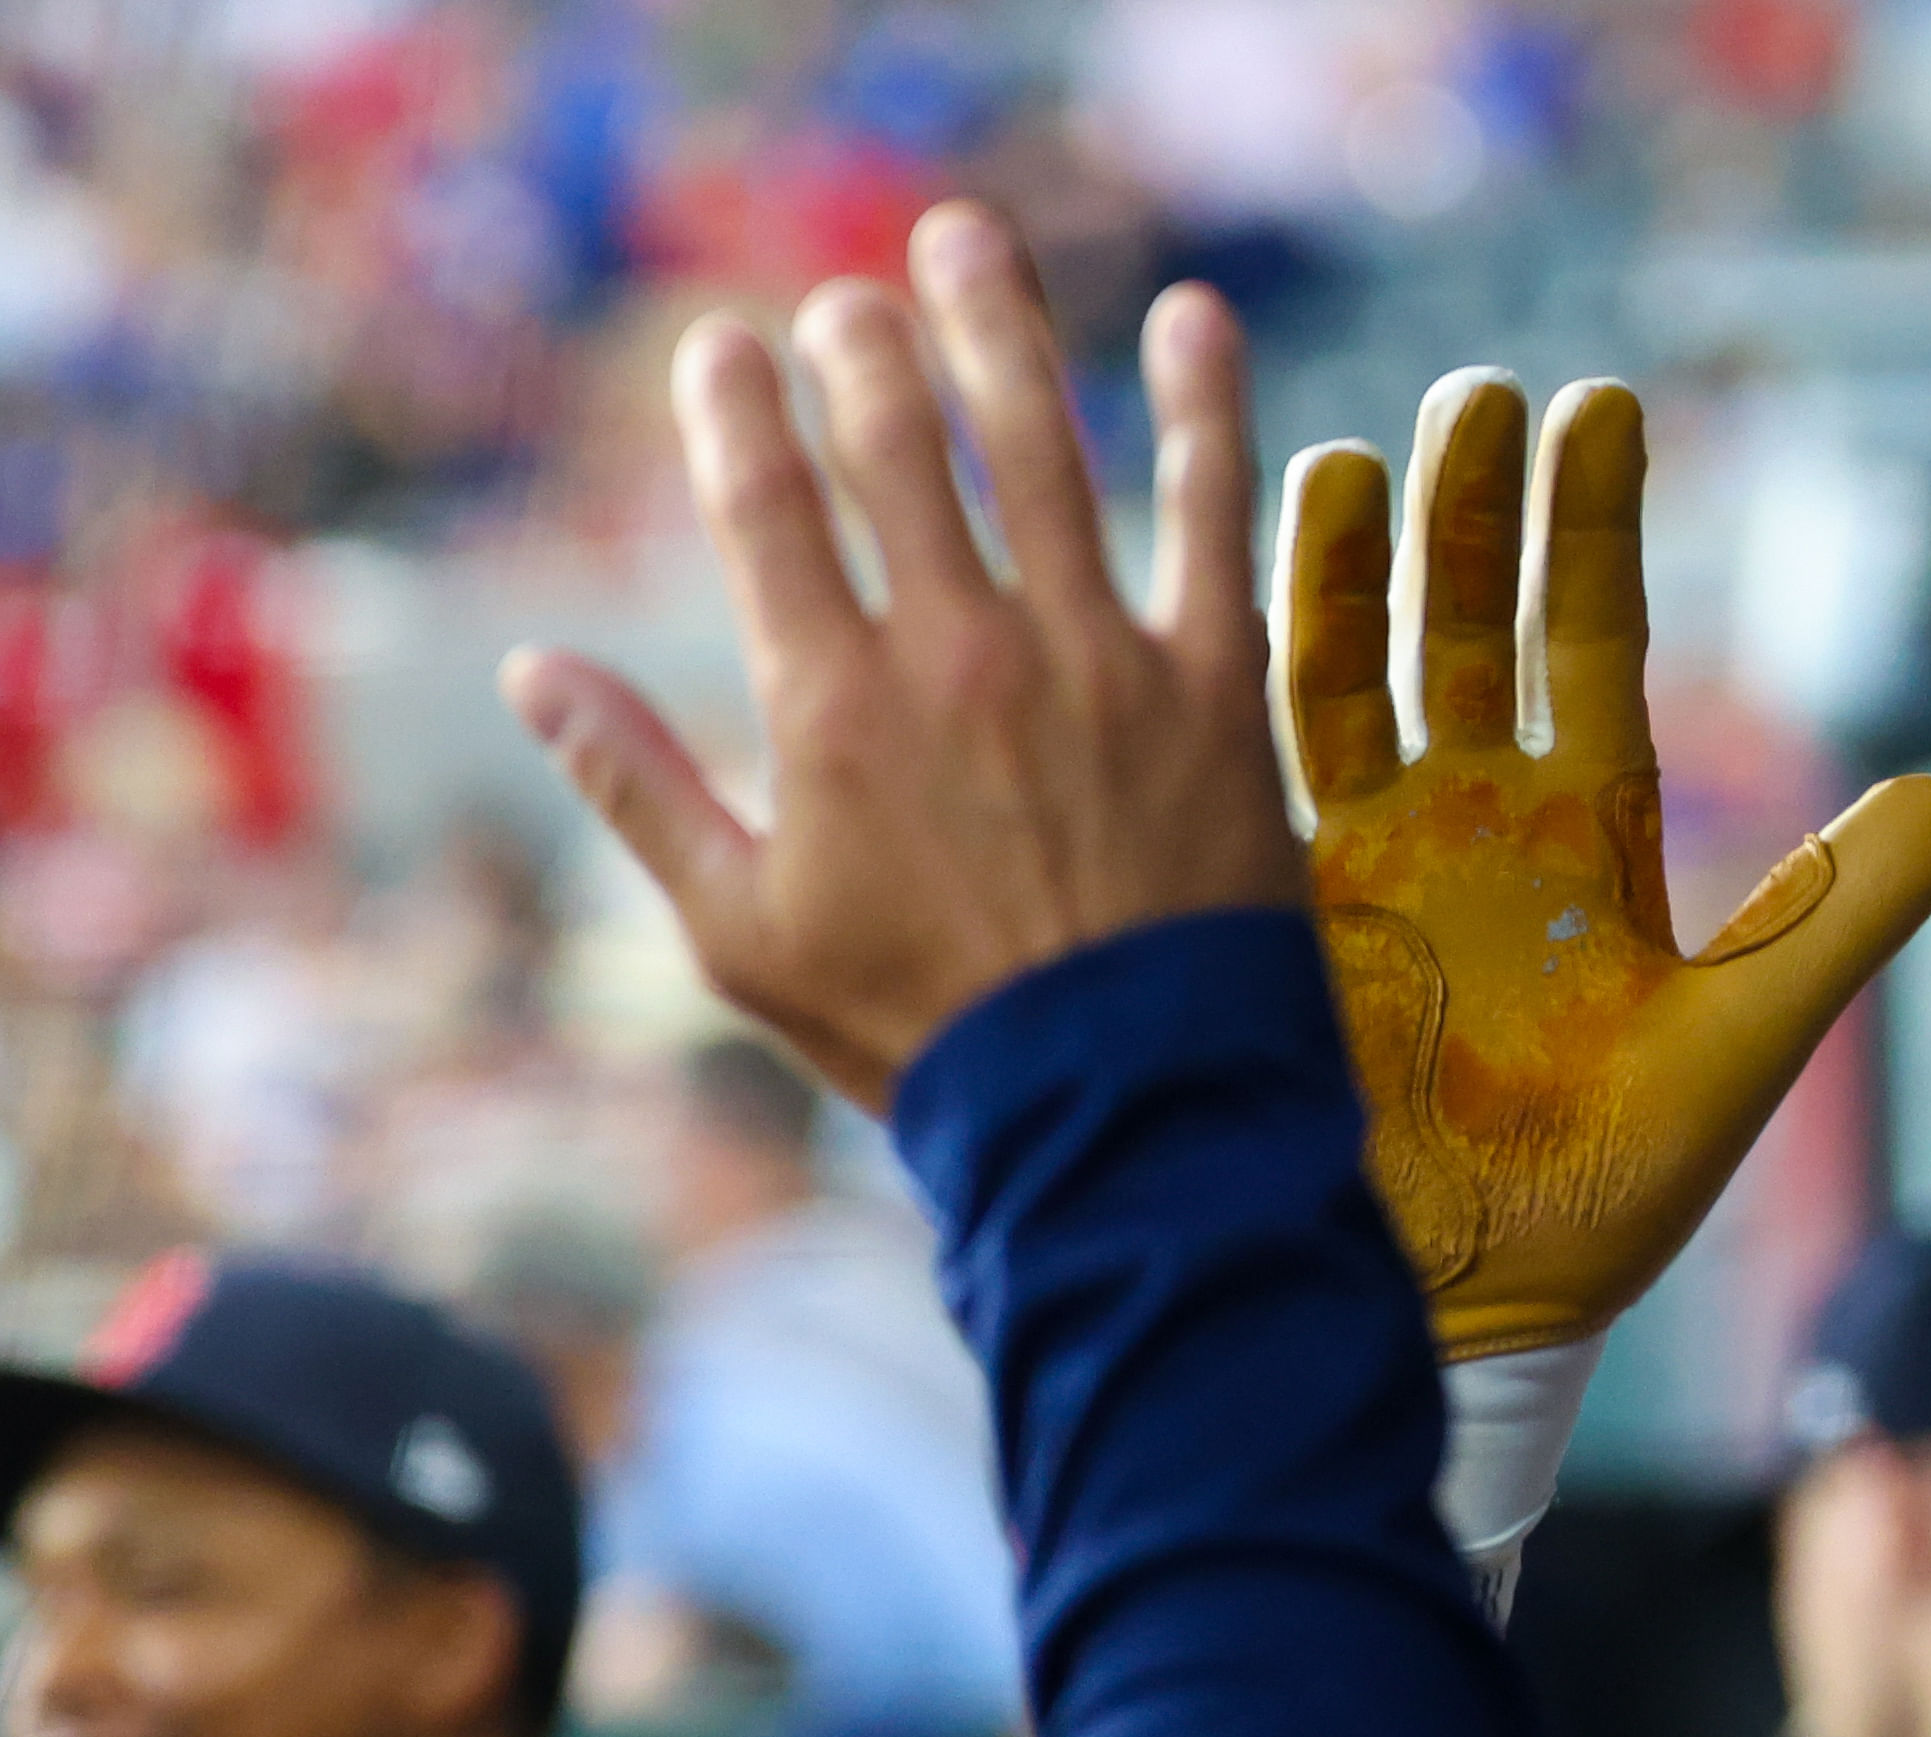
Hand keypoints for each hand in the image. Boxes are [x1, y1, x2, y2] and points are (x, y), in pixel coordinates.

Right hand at [502, 203, 1305, 1109]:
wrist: (1125, 1114)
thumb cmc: (924, 1036)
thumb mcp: (741, 934)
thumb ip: (636, 786)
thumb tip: (526, 670)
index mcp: (832, 704)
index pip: (761, 500)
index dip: (734, 402)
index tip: (724, 345)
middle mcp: (960, 654)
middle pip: (897, 443)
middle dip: (863, 347)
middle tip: (852, 299)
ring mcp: (1097, 660)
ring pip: (1041, 445)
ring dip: (999, 326)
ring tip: (966, 241)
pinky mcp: (1216, 687)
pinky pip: (1214, 518)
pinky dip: (1205, 409)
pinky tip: (1191, 318)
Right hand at [1285, 371, 1930, 1360]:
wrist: (1473, 1311)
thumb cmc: (1608, 1198)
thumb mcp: (1739, 1047)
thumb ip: (1839, 918)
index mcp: (1585, 839)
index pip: (1593, 644)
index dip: (1594, 530)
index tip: (1600, 403)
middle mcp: (1471, 825)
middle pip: (1466, 628)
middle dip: (1470, 512)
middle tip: (1479, 391)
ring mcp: (1365, 860)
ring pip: (1349, 671)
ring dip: (1351, 565)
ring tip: (1356, 454)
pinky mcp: (1273, 915)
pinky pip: (1249, 765)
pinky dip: (1246, 671)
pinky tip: (1230, 571)